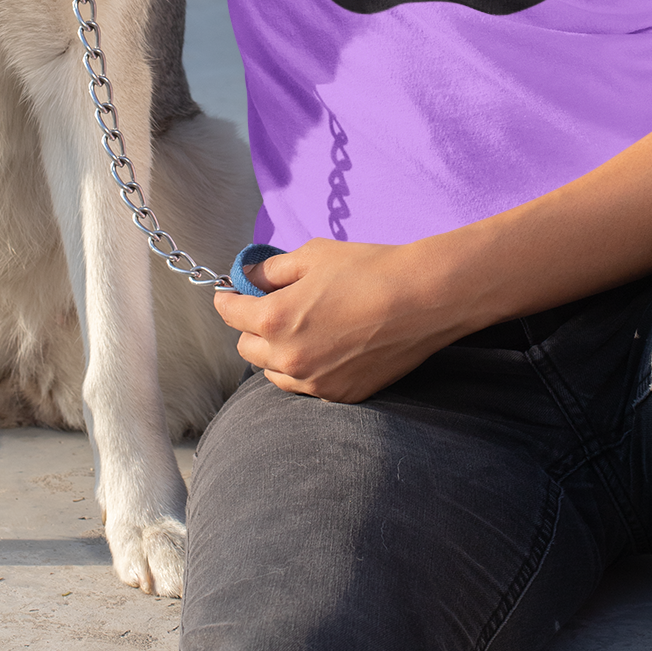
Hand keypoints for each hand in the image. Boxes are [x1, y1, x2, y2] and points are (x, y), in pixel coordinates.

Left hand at [214, 238, 465, 402]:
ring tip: (301, 329)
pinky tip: (327, 348)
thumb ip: (272, 270)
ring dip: (277, 352)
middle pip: (247, 348)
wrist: (422, 299)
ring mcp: (314, 382)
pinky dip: (307, 369)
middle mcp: (288, 358)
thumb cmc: (368, 269)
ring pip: (275, 372)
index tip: (233, 291)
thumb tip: (249, 278)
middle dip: (252, 326)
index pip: (230, 313)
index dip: (229, 297)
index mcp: (274, 319)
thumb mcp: (313, 255)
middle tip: (272, 306)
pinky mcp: (341, 395)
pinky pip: (307, 385)